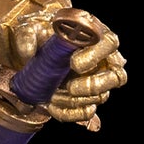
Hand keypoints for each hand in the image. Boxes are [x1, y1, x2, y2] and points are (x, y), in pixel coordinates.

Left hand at [10, 10, 127, 129]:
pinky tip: (52, 107)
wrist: (37, 56)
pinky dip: (69, 112)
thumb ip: (27, 36)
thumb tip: (27, 52)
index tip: (74, 63)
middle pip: (116, 76)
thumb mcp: (32, 30)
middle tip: (71, 87)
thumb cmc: (43, 37)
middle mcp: (105, 60)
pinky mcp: (89, 99)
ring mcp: (100, 81)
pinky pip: (87, 112)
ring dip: (75, 100)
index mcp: (97, 37)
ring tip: (53, 95)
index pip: (109, 43)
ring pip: (100, 97)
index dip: (95, 55)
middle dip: (93, 85)